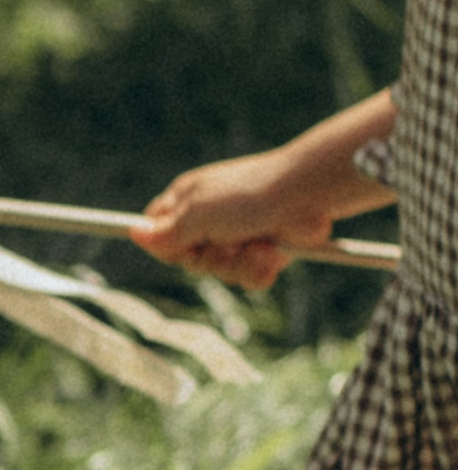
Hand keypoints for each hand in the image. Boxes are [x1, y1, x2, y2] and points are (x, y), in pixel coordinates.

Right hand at [136, 151, 338, 290]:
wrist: (312, 193)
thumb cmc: (251, 195)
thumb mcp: (200, 212)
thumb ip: (167, 230)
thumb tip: (133, 233)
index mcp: (188, 200)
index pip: (157, 233)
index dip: (168, 246)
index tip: (185, 243)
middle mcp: (213, 218)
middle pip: (191, 260)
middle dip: (212, 258)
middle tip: (228, 239)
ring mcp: (241, 235)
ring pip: (223, 272)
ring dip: (241, 263)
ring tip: (259, 244)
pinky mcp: (268, 248)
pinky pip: (252, 277)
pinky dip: (262, 268)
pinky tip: (274, 253)